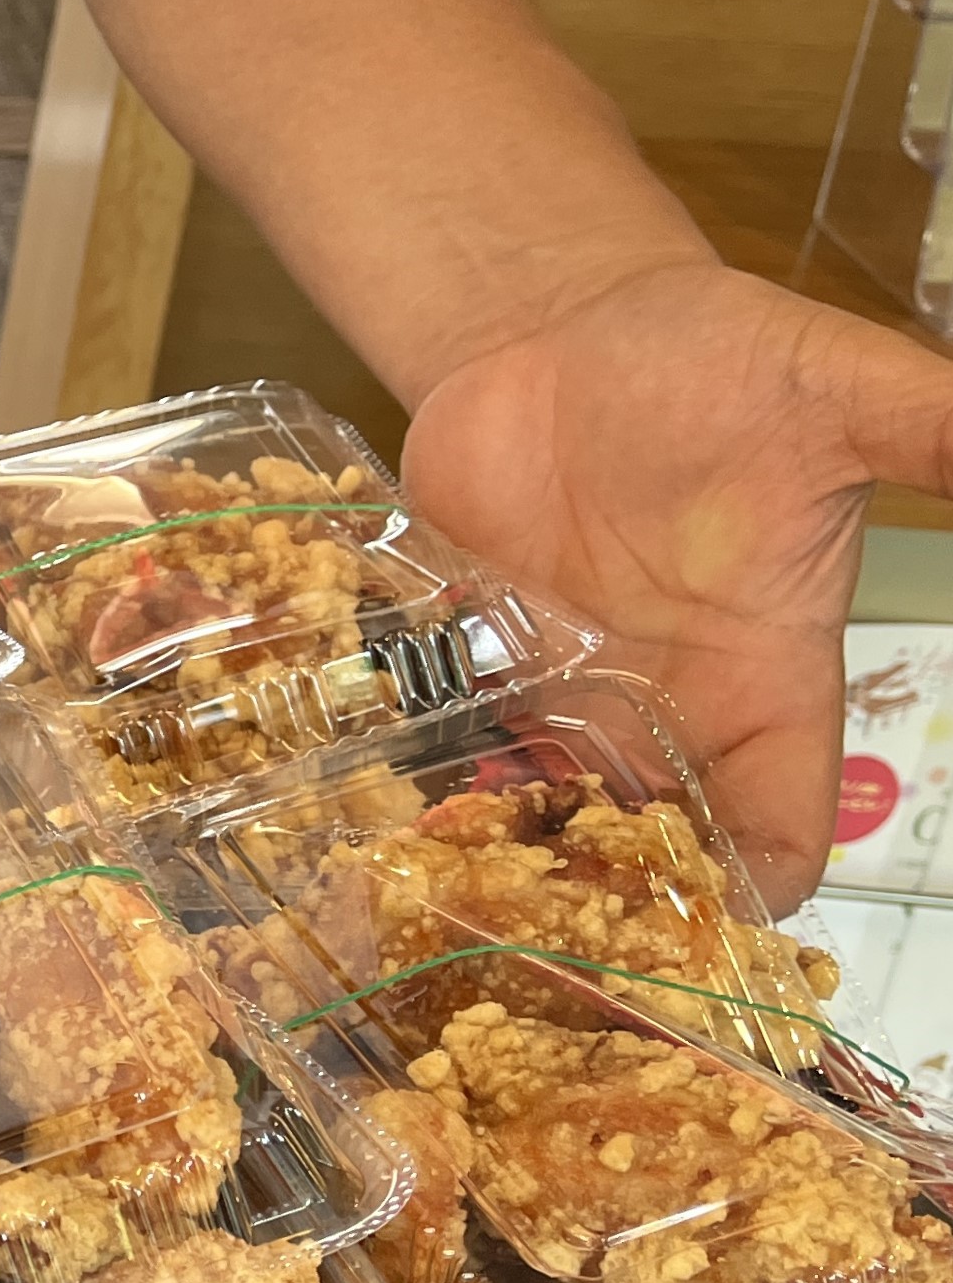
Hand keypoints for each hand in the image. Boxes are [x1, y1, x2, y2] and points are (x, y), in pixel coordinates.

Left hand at [401, 258, 952, 910]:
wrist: (567, 325)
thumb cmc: (721, 358)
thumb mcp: (843, 386)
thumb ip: (938, 430)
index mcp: (767, 671)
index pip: (784, 818)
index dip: (760, 883)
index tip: (713, 929)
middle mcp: (664, 703)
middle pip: (655, 849)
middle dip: (619, 907)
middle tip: (554, 957)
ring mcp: (561, 691)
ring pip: (546, 819)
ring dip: (513, 864)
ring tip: (460, 912)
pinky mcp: (469, 664)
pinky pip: (447, 758)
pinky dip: (425, 797)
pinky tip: (384, 839)